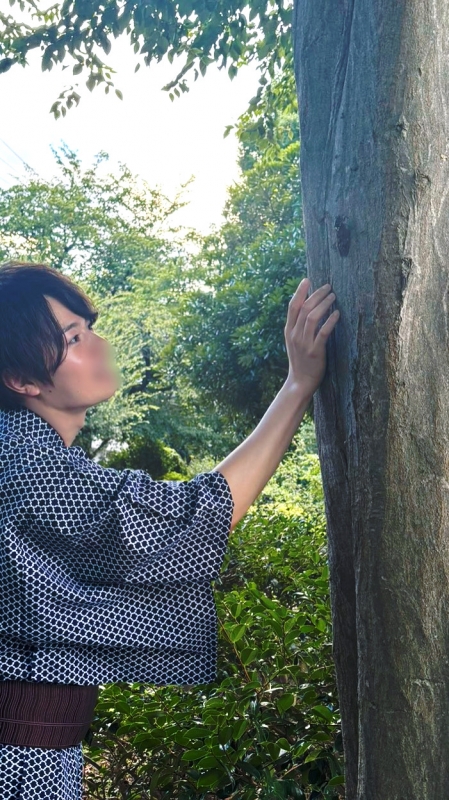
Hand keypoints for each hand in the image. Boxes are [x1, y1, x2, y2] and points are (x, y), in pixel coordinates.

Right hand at [284, 277, 339, 395]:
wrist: (300, 381)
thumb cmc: (300, 360)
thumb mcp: (294, 341)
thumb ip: (298, 326)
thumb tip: (308, 308)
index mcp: (289, 331)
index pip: (293, 306)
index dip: (299, 292)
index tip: (307, 280)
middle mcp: (294, 335)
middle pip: (304, 308)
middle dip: (316, 295)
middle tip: (328, 287)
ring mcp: (304, 343)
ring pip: (312, 317)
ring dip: (324, 304)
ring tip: (333, 297)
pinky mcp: (314, 351)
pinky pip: (323, 333)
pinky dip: (330, 321)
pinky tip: (337, 314)